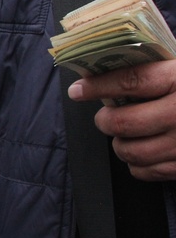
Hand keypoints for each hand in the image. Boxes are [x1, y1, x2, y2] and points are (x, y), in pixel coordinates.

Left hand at [68, 60, 175, 179]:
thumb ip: (160, 70)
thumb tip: (112, 66)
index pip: (131, 81)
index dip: (98, 85)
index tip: (78, 89)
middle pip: (125, 122)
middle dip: (105, 120)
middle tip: (104, 117)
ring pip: (132, 151)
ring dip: (119, 144)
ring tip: (122, 135)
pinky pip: (148, 171)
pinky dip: (136, 164)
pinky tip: (139, 153)